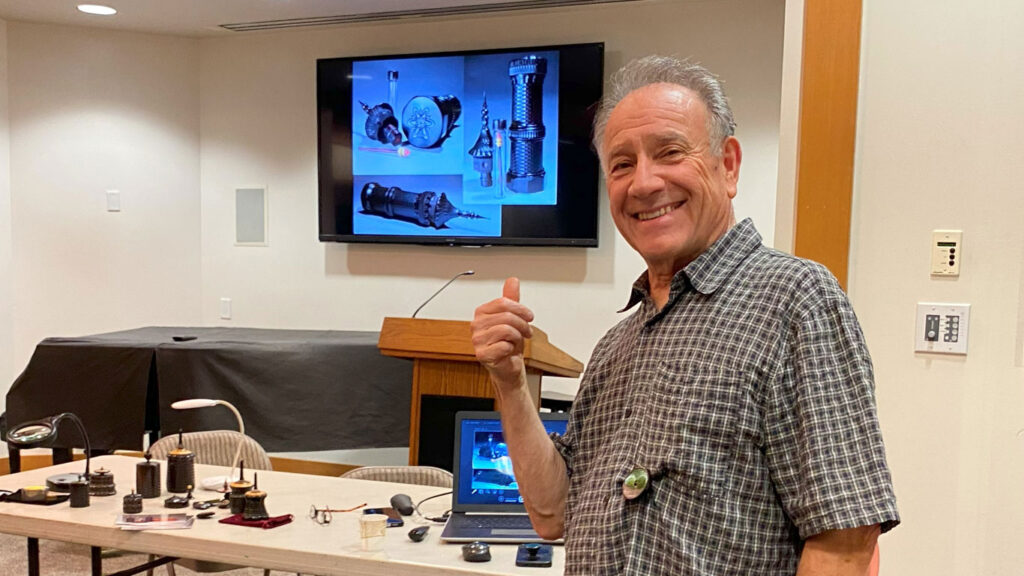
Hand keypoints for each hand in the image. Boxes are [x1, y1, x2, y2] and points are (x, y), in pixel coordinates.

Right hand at [471, 277, 534, 392]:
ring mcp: (477, 340)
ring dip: (518, 336)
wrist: (508, 366)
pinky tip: (508, 350)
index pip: (503, 302)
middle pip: (506, 316)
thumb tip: (512, 280)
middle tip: (527, 331)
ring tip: (517, 340)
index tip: (529, 316)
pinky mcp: (482, 354)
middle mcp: (476, 325)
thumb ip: (511, 298)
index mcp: (482, 313)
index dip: (521, 309)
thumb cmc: (509, 342)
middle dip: (522, 324)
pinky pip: (503, 345)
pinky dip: (511, 348)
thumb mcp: (513, 317)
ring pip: (506, 330)